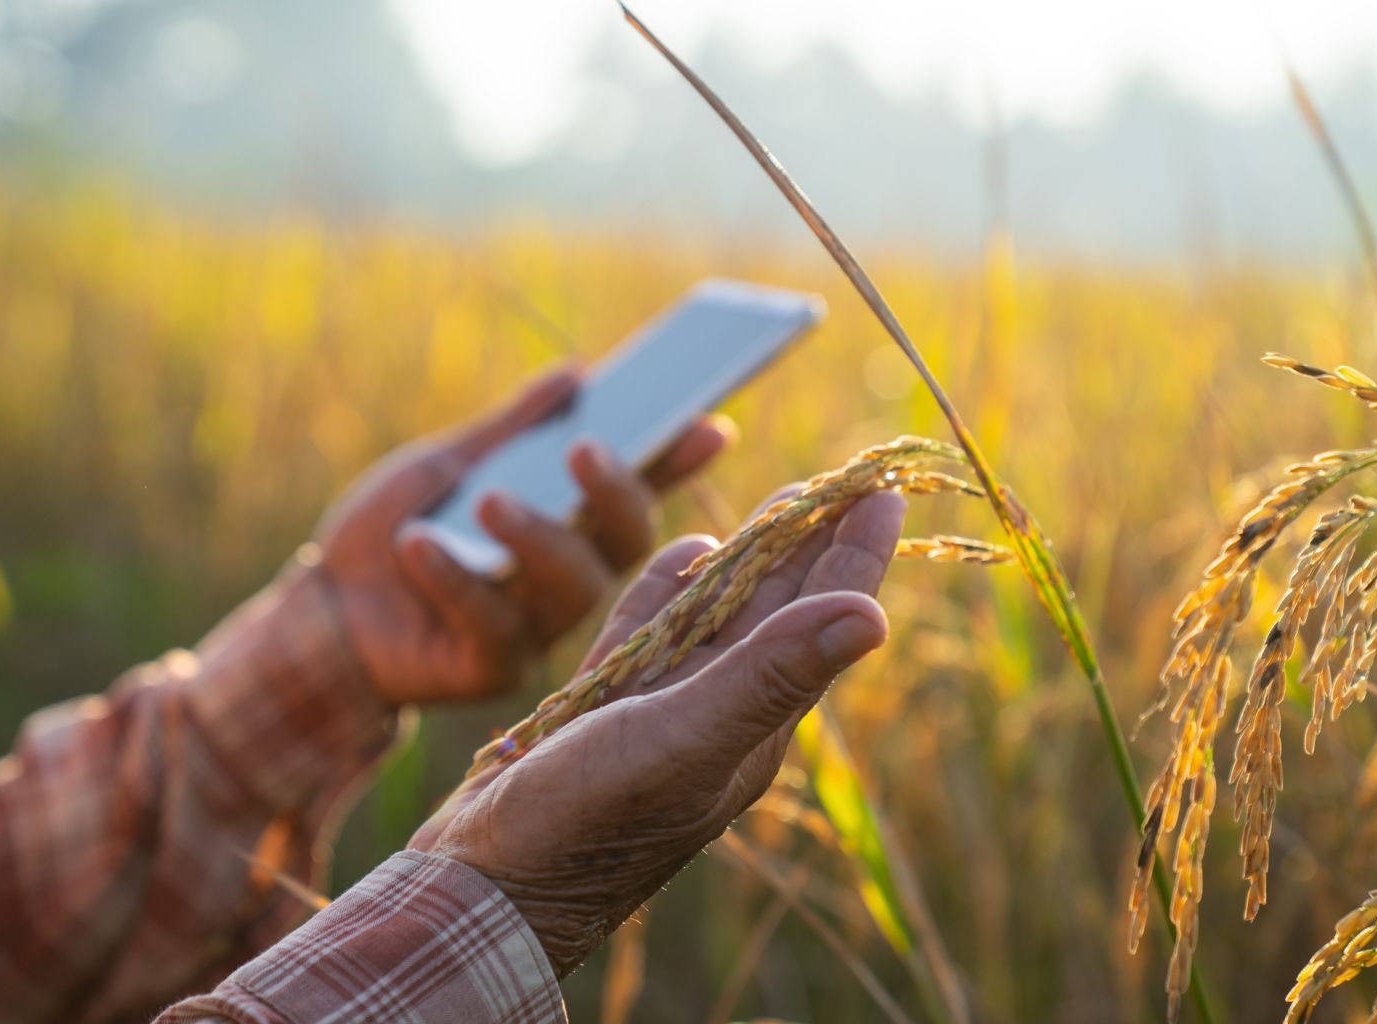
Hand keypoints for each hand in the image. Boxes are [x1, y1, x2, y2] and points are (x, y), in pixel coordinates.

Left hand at [310, 366, 729, 704]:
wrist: (321, 612)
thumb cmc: (390, 532)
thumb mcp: (445, 466)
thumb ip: (510, 429)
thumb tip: (578, 373)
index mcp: (566, 521)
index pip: (637, 485)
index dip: (679, 458)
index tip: (711, 424)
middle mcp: (567, 576)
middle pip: (624, 542)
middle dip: (617, 494)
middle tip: (586, 449)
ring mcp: (537, 627)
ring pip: (573, 588)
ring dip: (537, 538)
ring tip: (489, 501)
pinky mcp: (494, 668)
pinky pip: (494, 624)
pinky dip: (456, 578)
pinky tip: (419, 546)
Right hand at [412, 489, 905, 975]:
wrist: (490, 889)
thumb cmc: (586, 821)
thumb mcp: (686, 739)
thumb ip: (771, 674)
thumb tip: (873, 614)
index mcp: (754, 720)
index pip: (822, 617)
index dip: (855, 553)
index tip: (886, 491)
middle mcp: (718, 711)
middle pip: (779, 608)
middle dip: (810, 543)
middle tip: (840, 480)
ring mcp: (662, 711)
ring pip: (719, 615)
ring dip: (751, 558)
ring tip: (781, 507)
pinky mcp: (607, 710)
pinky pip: (652, 634)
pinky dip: (671, 591)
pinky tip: (683, 555)